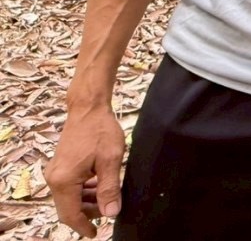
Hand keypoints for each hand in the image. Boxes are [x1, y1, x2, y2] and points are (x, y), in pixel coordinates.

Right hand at [47, 104, 125, 237]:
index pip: (71, 214)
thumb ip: (110, 188)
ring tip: (108, 195)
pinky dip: (84, 190)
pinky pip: (70, 187)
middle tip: (109, 209)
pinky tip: (100, 185)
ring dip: (87, 201)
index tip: (95, 234)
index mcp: (63, 180)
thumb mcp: (111, 160)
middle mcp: (54, 178)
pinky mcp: (60, 166)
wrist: (88, 108)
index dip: (84, 226)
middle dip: (88, 212)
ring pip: (70, 198)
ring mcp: (55, 172)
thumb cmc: (100, 130)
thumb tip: (111, 213)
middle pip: (69, 207)